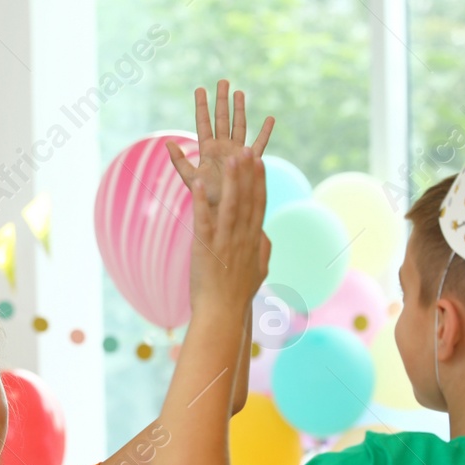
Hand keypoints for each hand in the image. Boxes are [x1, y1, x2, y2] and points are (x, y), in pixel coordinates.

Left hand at [166, 80, 273, 207]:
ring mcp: (237, 152)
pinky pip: (259, 143)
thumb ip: (179, 161)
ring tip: (239, 92)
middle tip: (222, 81)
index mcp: (207, 149)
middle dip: (222, 100)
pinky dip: (265, 132)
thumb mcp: (189, 178)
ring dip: (239, 109)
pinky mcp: (249, 160)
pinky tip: (270, 119)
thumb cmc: (205, 196)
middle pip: (222, 118)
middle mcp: (222, 147)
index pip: (204, 122)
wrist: (224, 209)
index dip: (202, 106)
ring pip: (239, 125)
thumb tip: (167, 142)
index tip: (200, 89)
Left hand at [189, 150, 270, 312]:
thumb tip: (265, 235)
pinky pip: (204, 221)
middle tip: (247, 149)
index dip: (259, 181)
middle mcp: (242, 238)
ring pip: (230, 205)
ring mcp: (225, 242)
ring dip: (231, 181)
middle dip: (248, 173)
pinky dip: (200, 203)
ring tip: (231, 158)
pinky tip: (198, 185)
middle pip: (247, 200)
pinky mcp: (206, 249)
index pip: (259, 205)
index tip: (260, 161)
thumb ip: (263, 250)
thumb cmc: (238, 296)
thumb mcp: (259, 272)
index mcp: (253, 241)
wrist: (222, 314)